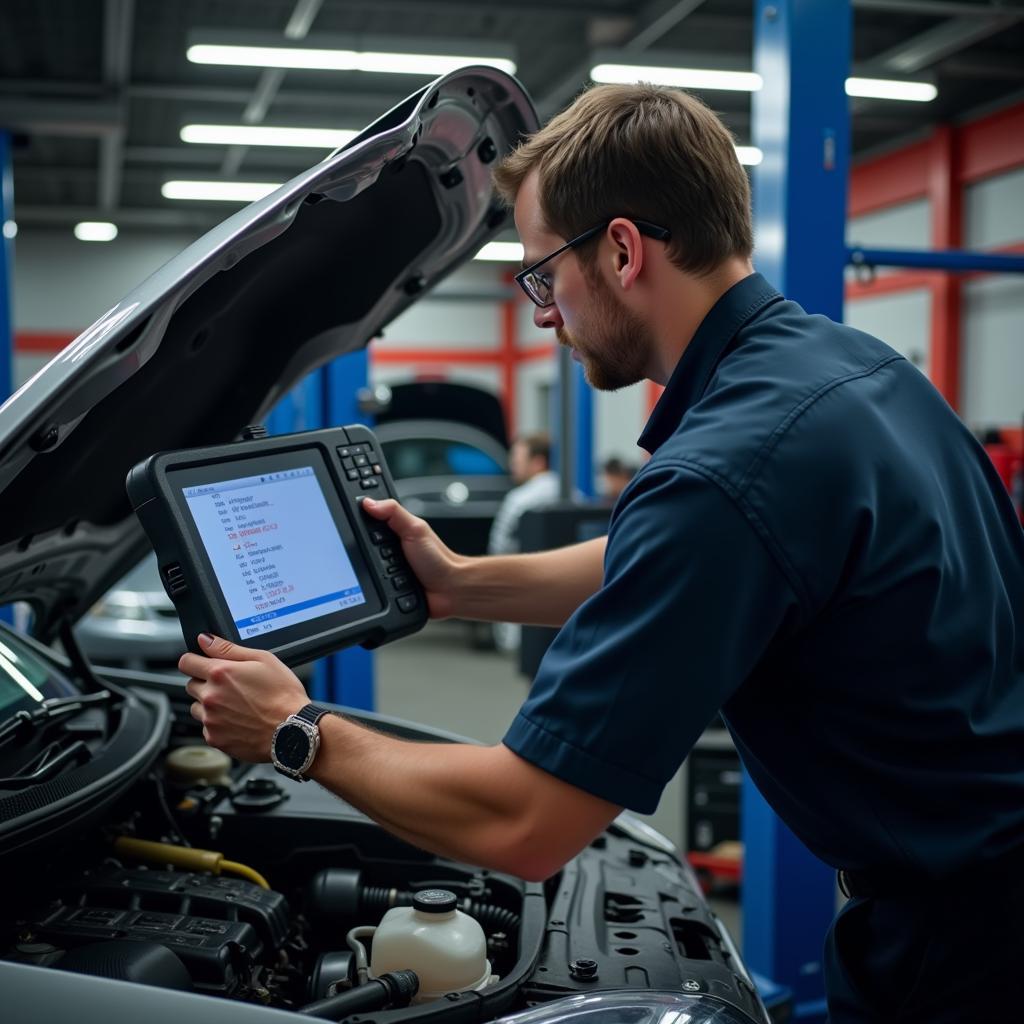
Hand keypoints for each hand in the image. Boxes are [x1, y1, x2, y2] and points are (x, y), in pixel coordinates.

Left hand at [180, 633, 306, 761]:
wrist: (292, 731)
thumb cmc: (283, 695)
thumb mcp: (263, 660)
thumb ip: (228, 649)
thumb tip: (205, 640)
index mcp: (220, 673)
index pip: (186, 662)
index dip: (195, 660)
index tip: (202, 664)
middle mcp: (210, 697)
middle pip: (191, 685)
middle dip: (206, 683)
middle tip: (231, 686)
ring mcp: (211, 720)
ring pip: (197, 708)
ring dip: (210, 705)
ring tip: (236, 705)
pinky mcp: (215, 739)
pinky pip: (207, 728)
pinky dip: (218, 724)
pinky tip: (239, 720)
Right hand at [360, 497, 465, 618]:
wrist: (450, 590)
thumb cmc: (439, 560)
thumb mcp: (416, 529)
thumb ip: (394, 512)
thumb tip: (369, 502)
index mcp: (394, 530)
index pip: (367, 521)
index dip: (359, 520)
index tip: (354, 521)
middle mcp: (388, 549)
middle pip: (361, 545)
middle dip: (365, 549)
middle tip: (384, 551)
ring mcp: (386, 569)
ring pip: (363, 567)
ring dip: (371, 570)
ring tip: (388, 569)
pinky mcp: (385, 588)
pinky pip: (371, 586)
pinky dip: (375, 587)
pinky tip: (386, 584)